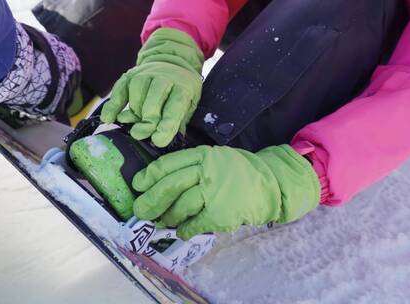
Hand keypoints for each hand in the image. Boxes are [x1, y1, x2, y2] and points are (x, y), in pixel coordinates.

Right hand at [101, 28, 203, 147]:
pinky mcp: (130, 75)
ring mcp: (146, 74)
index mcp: (183, 87)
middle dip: (147, 121)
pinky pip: (119, 90)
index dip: (166, 125)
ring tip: (133, 122)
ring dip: (133, 112)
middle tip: (140, 134)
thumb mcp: (188, 106)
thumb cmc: (180, 92)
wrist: (172, 64)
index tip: (157, 141)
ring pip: (136, 93)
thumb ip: (176, 123)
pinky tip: (108, 119)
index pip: (175, 106)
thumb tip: (158, 139)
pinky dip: (112, 106)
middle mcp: (165, 77)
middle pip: (153, 100)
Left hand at [132, 145, 320, 239]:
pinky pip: (195, 223)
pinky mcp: (221, 212)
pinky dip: (186, 230)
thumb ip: (192, 168)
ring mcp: (214, 191)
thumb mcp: (215, 159)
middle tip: (140, 211)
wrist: (272, 183)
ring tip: (163, 222)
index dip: (149, 176)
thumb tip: (160, 185)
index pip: (168, 164)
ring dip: (168, 217)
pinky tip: (182, 232)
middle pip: (170, 185)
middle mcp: (207, 170)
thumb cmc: (238, 173)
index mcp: (203, 155)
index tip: (137, 185)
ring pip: (181, 205)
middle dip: (151, 200)